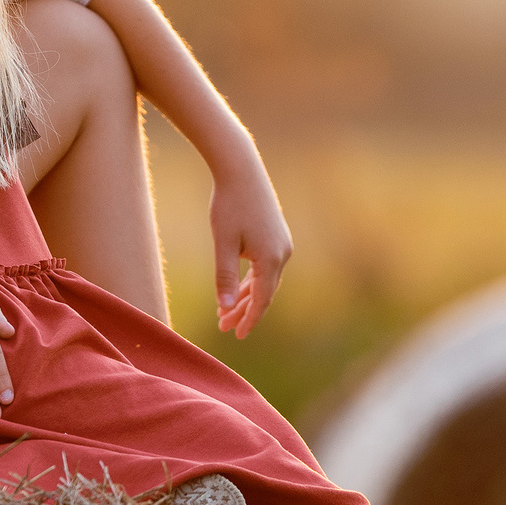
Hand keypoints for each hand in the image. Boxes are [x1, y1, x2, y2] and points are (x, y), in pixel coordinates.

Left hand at [210, 154, 293, 339]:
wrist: (241, 170)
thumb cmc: (229, 205)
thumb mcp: (223, 244)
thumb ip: (225, 278)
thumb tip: (226, 308)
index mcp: (271, 259)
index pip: (261, 300)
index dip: (249, 319)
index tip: (236, 335)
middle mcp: (282, 253)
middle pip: (264, 292)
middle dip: (244, 310)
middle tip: (224, 327)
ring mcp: (282, 243)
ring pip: (265, 280)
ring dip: (246, 296)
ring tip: (226, 311)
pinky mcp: (276, 235)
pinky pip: (265, 266)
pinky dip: (251, 279)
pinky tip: (238, 287)